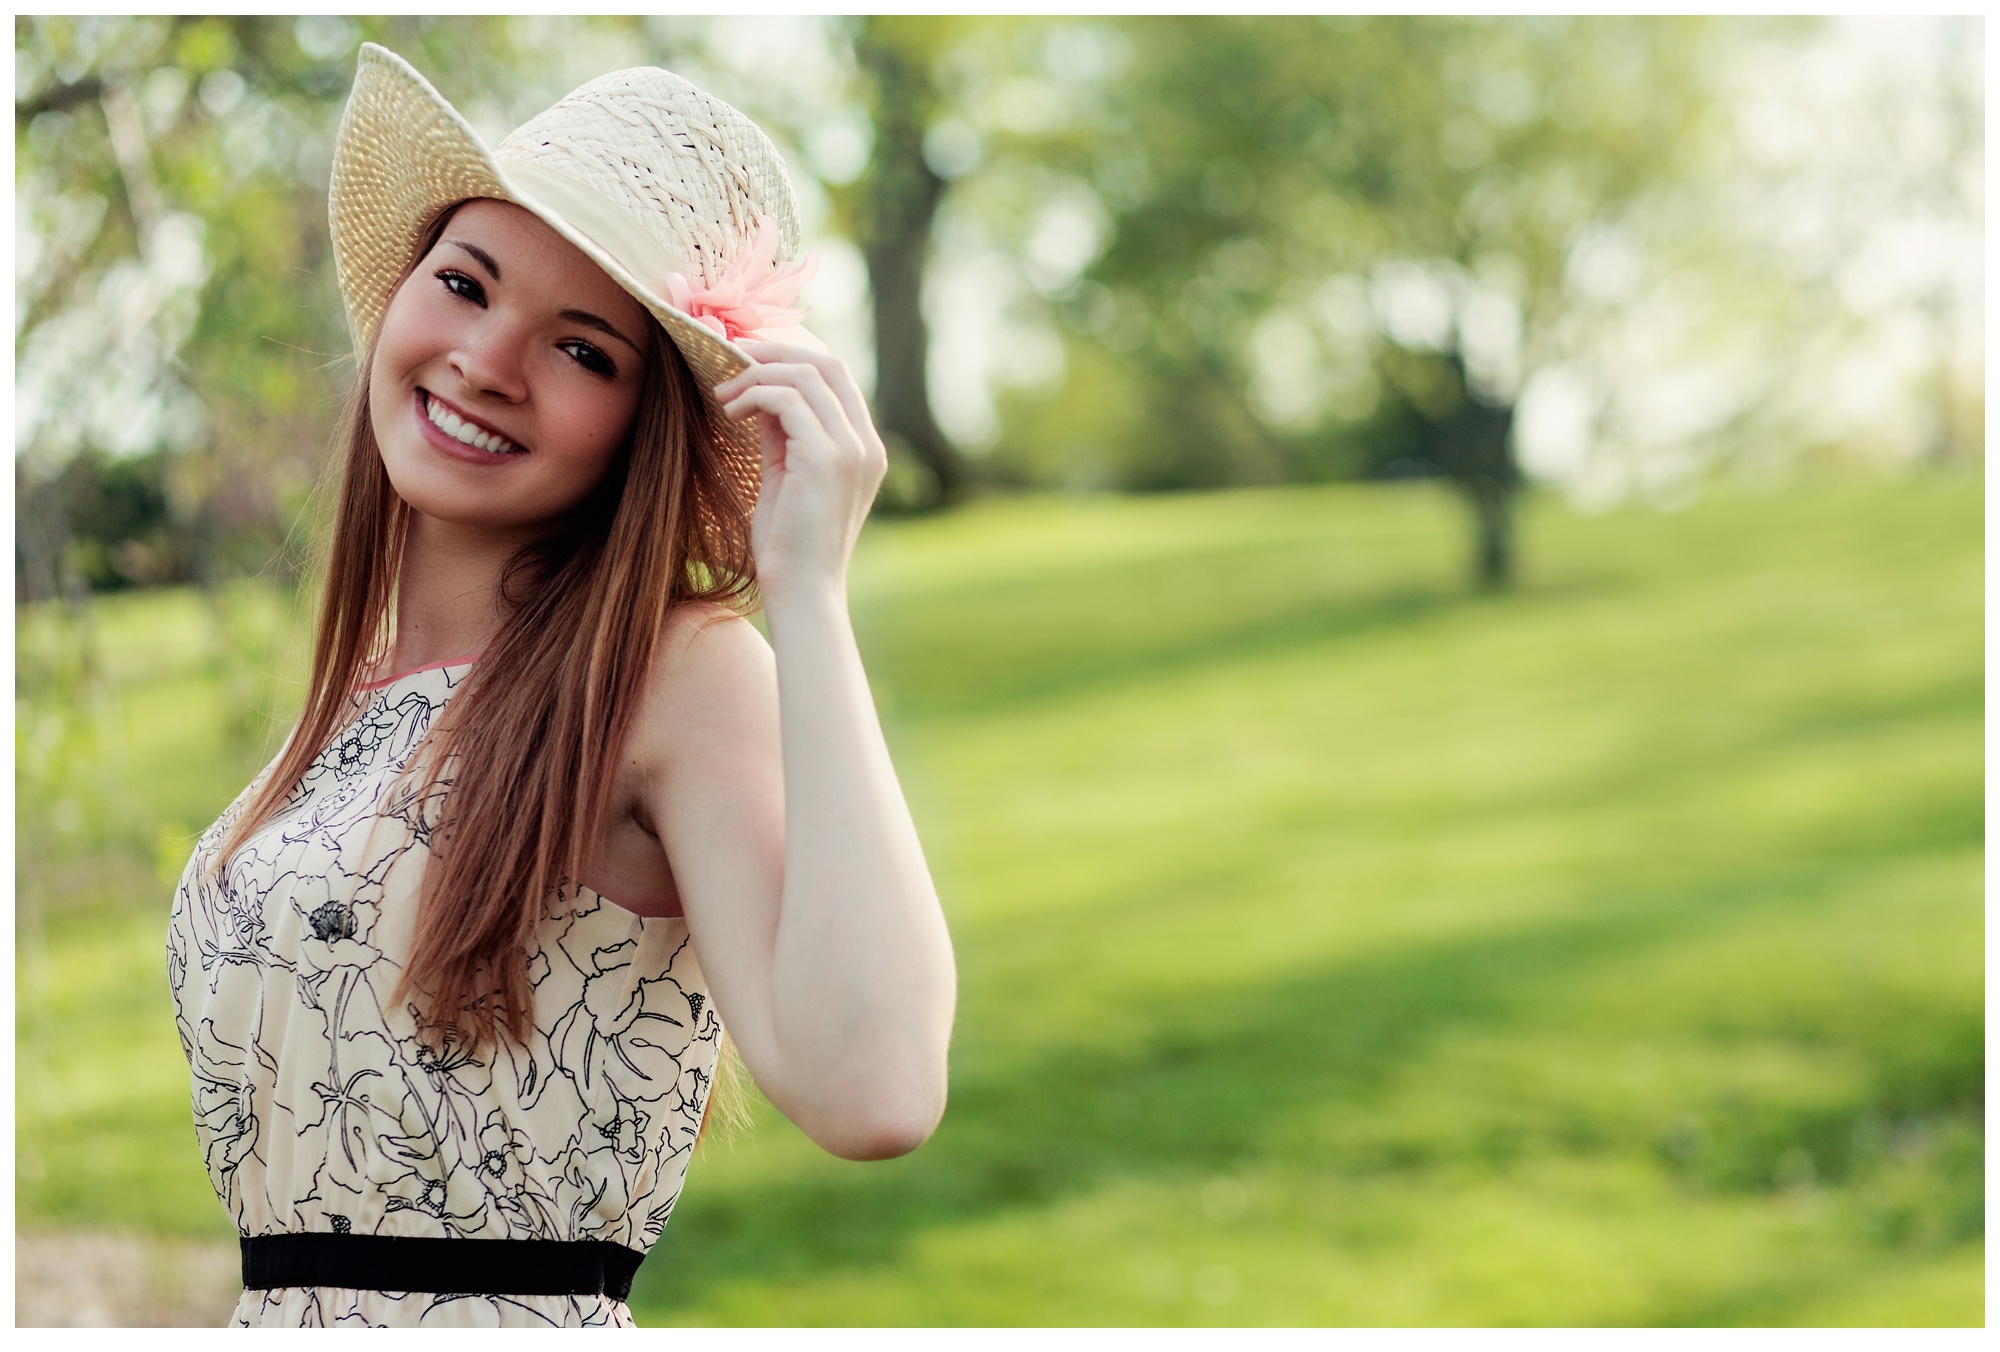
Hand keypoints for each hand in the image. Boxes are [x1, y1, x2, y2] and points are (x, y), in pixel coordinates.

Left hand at [713, 341, 887, 598]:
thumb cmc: (789, 545)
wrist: (802, 593)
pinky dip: (753, 394)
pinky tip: (730, 411)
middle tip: (732, 358)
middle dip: (776, 351)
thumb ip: (784, 434)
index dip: (793, 357)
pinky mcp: (826, 458)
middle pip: (827, 363)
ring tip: (724, 395)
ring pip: (805, 375)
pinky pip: (786, 399)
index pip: (837, 376)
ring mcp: (851, 449)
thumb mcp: (787, 476)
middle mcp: (867, 444)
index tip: (749, 360)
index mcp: (864, 448)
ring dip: (756, 375)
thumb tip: (760, 391)